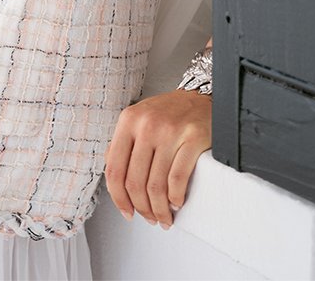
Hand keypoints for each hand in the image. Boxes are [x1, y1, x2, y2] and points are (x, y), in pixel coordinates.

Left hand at [103, 88, 211, 228]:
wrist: (200, 97)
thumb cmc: (170, 112)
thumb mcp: (138, 120)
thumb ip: (123, 145)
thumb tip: (114, 180)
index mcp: (128, 121)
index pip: (114, 169)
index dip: (119, 198)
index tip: (126, 211)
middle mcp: (147, 125)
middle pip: (135, 182)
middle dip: (142, 208)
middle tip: (149, 218)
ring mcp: (170, 131)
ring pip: (156, 185)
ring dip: (160, 209)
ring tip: (164, 216)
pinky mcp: (193, 138)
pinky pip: (178, 179)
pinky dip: (175, 198)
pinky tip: (176, 202)